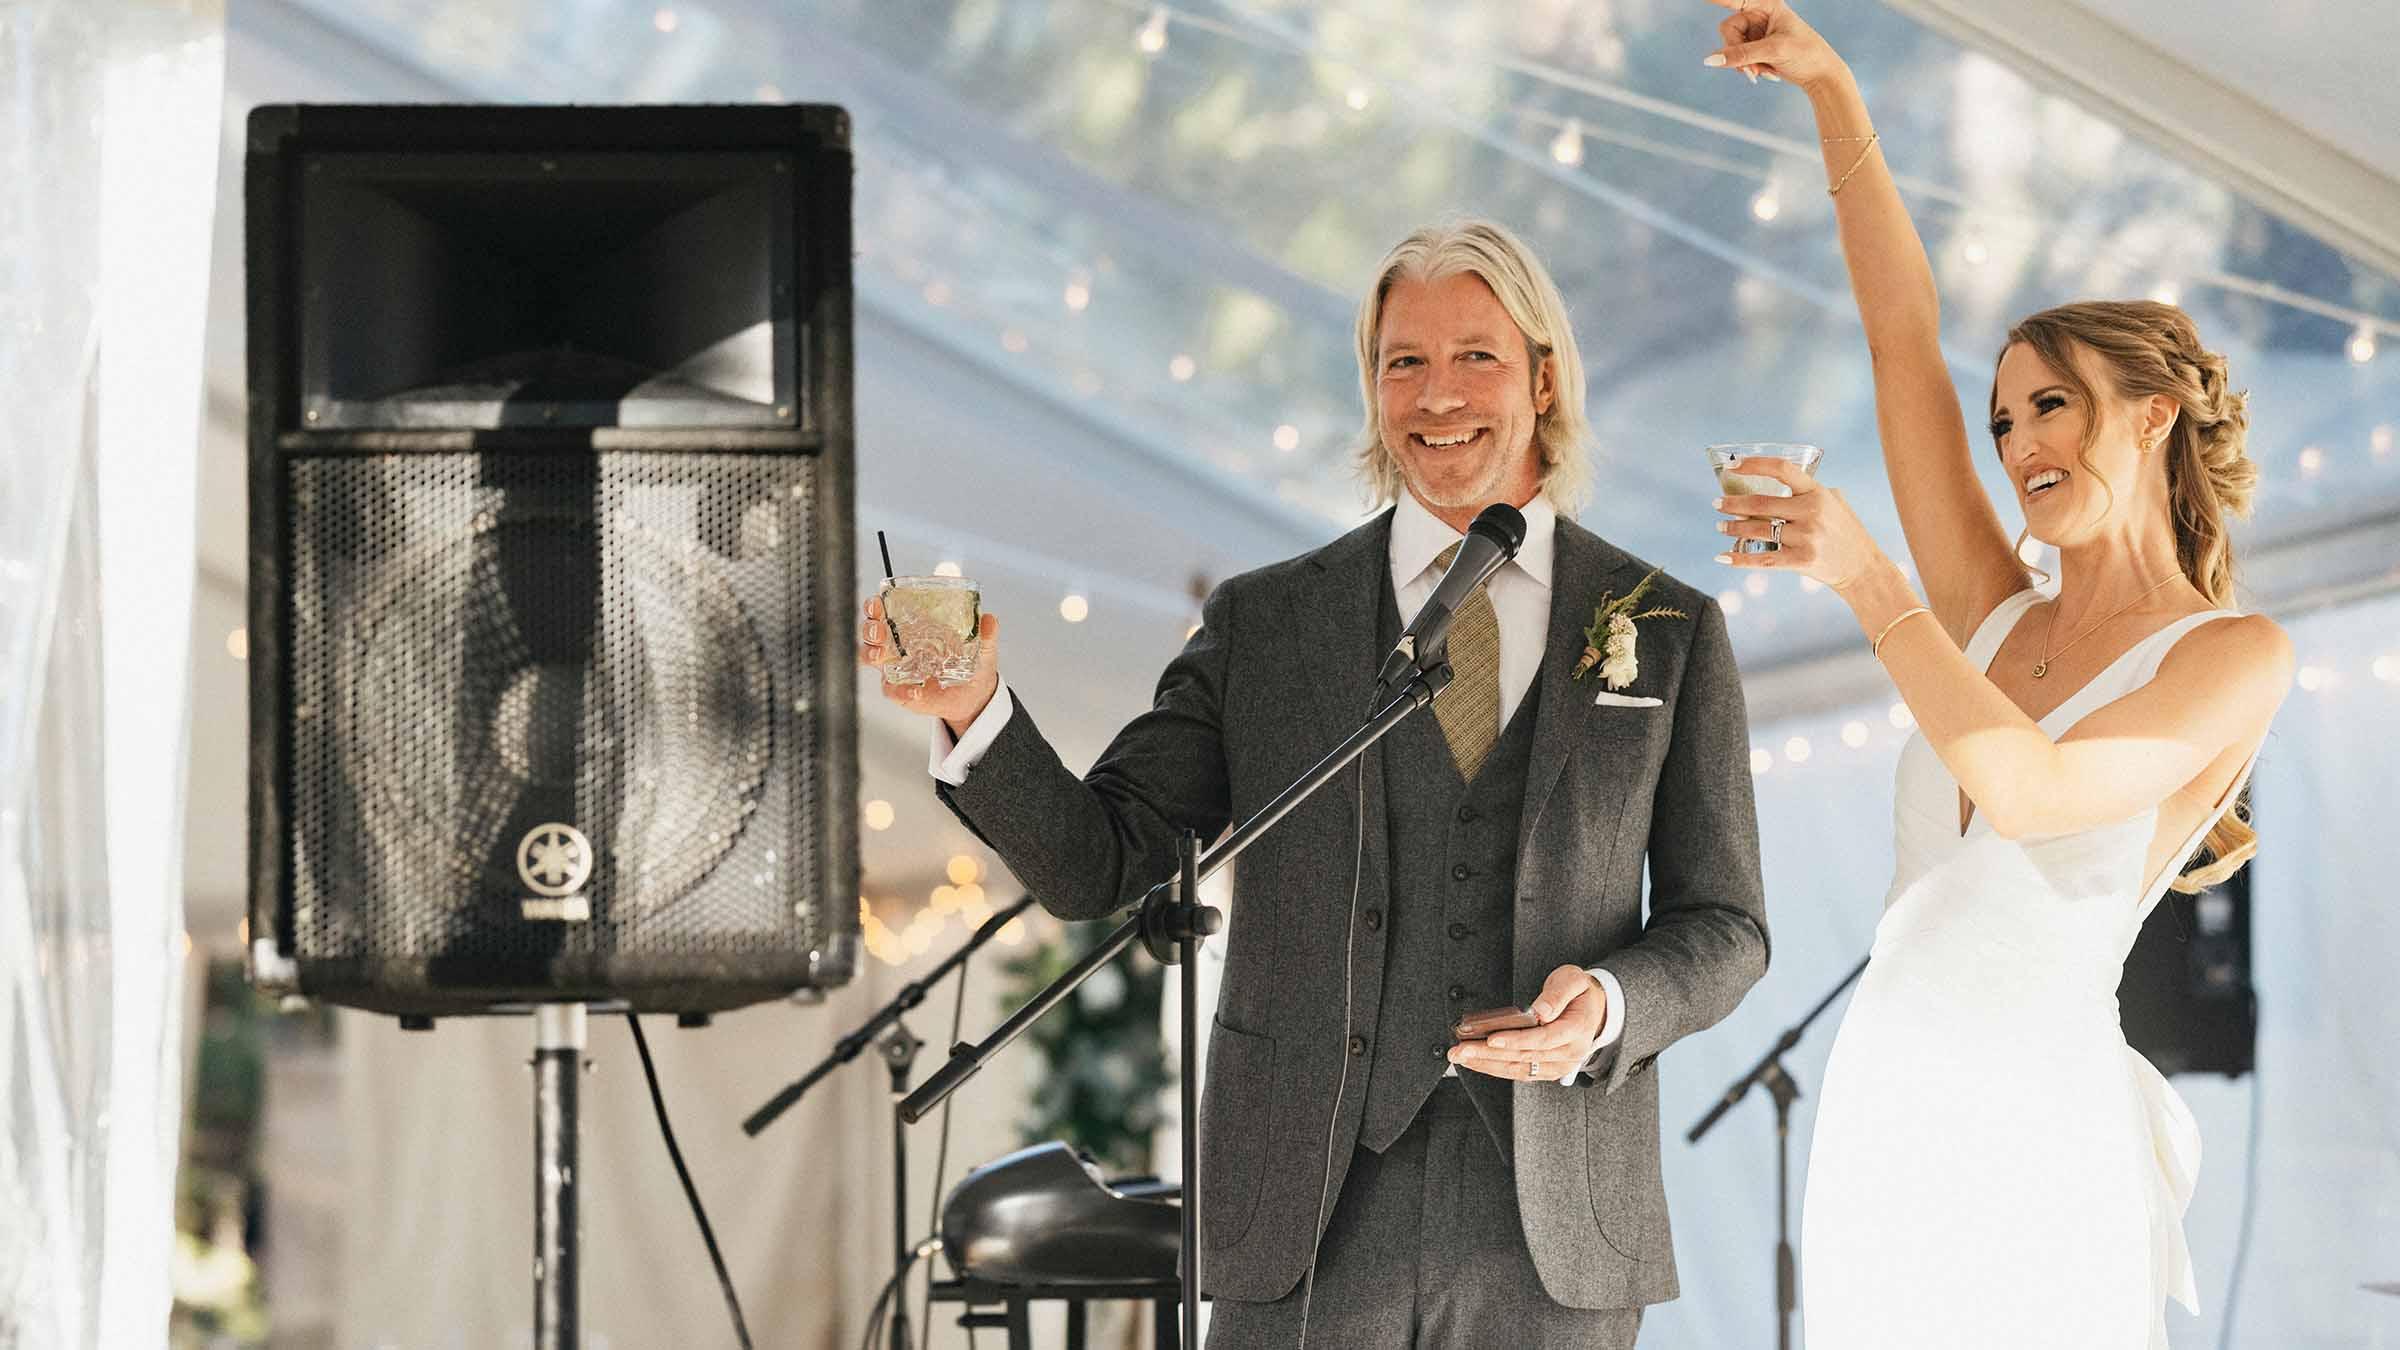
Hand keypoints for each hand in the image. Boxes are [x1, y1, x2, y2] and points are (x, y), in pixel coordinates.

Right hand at [859, 595, 1001, 735]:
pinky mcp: (902, 691)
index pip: (885, 610)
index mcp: (913, 626)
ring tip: (883, 654)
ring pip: (870, 658)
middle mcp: (899, 645)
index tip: (878, 603)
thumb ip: (985, 632)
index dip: (875, 605)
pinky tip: (915, 691)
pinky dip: (901, 691)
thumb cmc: (970, 661)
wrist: (974, 694)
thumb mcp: (980, 645)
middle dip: (869, 628)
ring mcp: (898, 668)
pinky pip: (892, 690)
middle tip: (879, 630)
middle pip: (871, 632)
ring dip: (871, 654)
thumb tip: (990, 619)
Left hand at [1448, 965, 1607, 1083]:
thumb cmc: (1579, 993)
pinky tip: (1476, 1062)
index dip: (1516, 1041)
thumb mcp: (1573, 980)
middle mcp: (1569, 1053)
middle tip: (1461, 1049)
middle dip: (1489, 1054)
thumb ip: (1557, 994)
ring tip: (1461, 1056)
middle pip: (1525, 1056)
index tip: (1492, 1039)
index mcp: (1576, 1030)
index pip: (1543, 1039)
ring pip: (1519, 1069)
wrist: (1596, 1010)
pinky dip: (1496, 1068)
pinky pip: (1520, 1072)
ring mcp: (1559, 1065)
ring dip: (1487, 1064)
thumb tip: (1540, 1011)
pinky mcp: (1548, 1070)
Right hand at [1701, 0, 1848, 90]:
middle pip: (1728, 29)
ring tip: (1761, 73)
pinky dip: (1747, 67)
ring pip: (1730, 46)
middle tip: (1750, 69)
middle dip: (1736, 52)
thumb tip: (1709, 60)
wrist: (1820, 74)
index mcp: (1767, 5)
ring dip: (1742, 63)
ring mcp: (1756, 31)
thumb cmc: (1804, 54)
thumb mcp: (1772, 52)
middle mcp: (1759, 15)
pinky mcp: (1755, 47)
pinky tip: (1763, 73)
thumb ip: (1740, 55)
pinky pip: (1736, 56)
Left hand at [1713, 456, 1884, 591]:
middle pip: (1761, 503)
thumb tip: (1779, 480)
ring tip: (1720, 526)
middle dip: (1733, 503)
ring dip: (1733, 528)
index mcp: (1818, 492)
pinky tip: (1723, 557)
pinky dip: (1739, 559)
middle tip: (1717, 503)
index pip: (1782, 469)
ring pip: (1758, 530)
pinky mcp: (1802, 560)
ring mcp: (1807, 536)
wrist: (1862, 567)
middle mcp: (1811, 511)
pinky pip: (1763, 559)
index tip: (1733, 466)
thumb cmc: (1845, 532)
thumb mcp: (1836, 502)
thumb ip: (1811, 491)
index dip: (1754, 465)